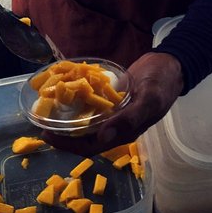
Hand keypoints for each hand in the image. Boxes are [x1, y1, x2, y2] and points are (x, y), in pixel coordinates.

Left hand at [41, 51, 184, 156]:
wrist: (170, 65)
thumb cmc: (162, 83)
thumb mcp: (149, 100)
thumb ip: (129, 119)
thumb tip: (102, 139)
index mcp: (124, 132)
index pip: (90, 147)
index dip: (68, 145)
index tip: (47, 136)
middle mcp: (116, 126)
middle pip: (84, 137)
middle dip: (62, 134)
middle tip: (41, 122)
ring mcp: (113, 113)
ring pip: (86, 122)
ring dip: (68, 119)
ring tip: (48, 109)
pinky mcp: (112, 99)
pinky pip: (91, 105)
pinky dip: (78, 102)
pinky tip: (65, 92)